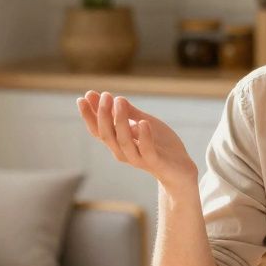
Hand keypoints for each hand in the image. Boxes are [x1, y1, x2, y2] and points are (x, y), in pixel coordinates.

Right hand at [76, 91, 197, 192]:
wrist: (181, 169)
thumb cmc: (161, 145)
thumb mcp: (145, 123)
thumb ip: (129, 113)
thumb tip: (112, 97)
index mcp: (119, 142)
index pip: (98, 130)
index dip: (89, 115)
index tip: (84, 97)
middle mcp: (124, 152)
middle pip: (107, 135)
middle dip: (103, 115)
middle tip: (105, 96)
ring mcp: (139, 158)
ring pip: (123, 142)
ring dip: (120, 121)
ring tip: (119, 101)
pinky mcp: (155, 162)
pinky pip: (146, 150)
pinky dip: (144, 137)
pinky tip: (143, 122)